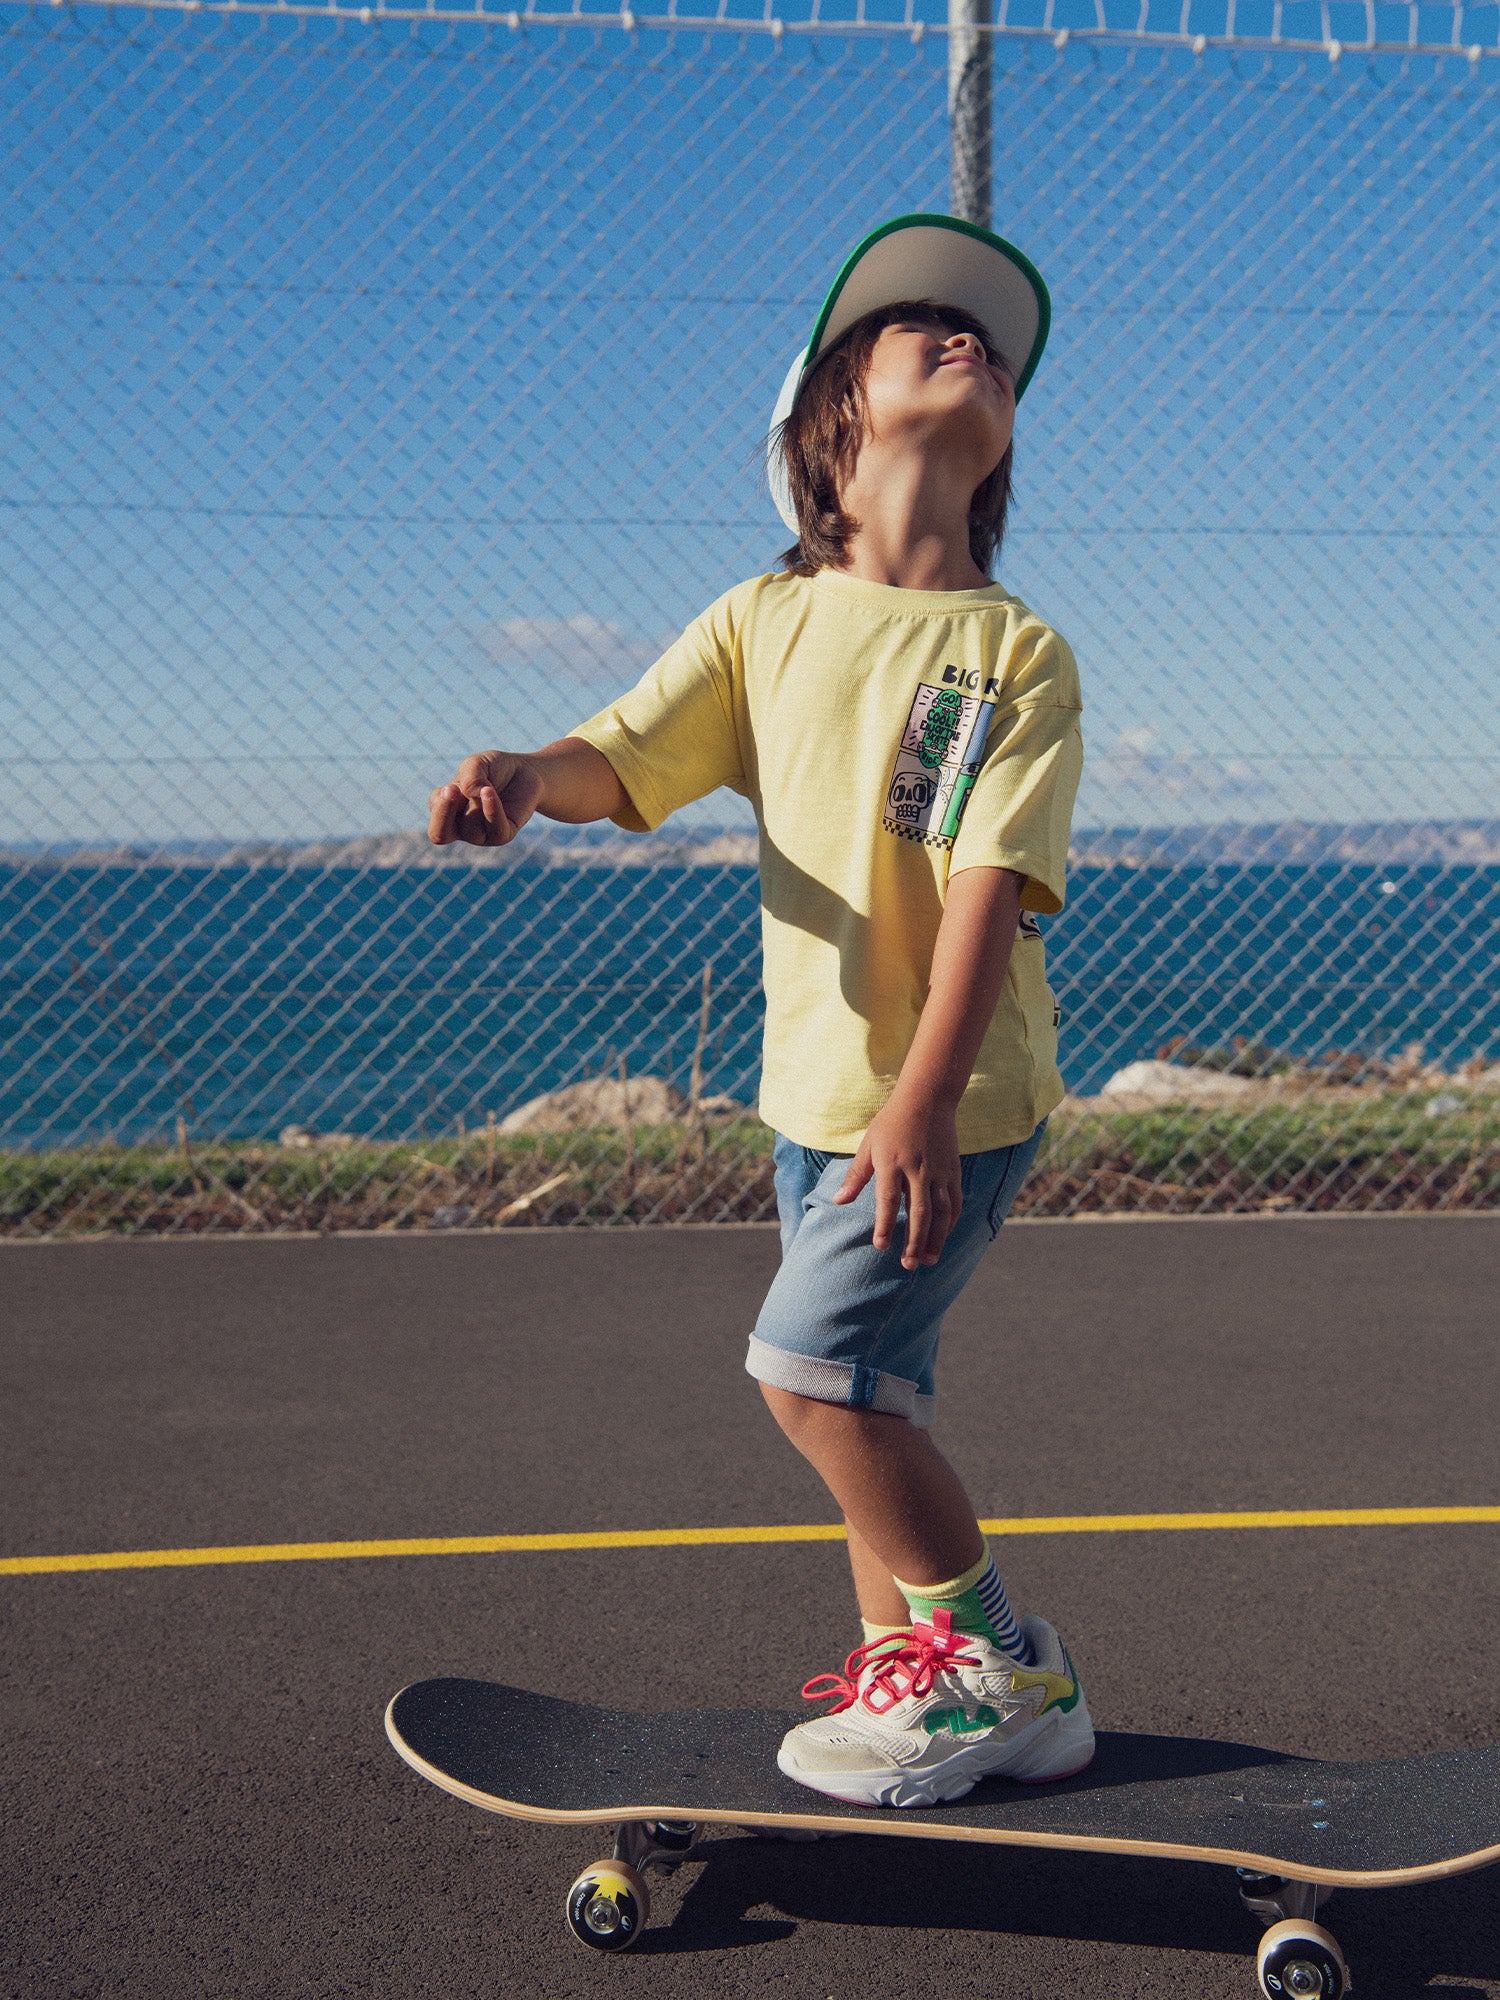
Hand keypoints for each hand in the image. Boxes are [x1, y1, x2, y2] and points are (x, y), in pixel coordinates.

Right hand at [427, 751, 543, 846]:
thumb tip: (472, 794)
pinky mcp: (504, 834)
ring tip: (487, 786)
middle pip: (440, 834)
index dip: (438, 805)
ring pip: (470, 829)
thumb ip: (468, 777)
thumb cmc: (494, 769)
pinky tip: (489, 792)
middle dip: (442, 814)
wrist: (525, 771)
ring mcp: (483, 835)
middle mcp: (462, 828)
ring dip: (476, 804)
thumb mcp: (476, 764)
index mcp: (448, 813)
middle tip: (451, 791)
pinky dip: (491, 810)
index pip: (434, 817)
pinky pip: (495, 829)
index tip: (450, 787)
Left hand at [834, 1090, 962, 1270]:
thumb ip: (856, 1176)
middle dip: (915, 1242)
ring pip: (942, 1212)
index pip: (888, 1200)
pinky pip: (955, 1202)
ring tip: (928, 1260)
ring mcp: (939, 1171)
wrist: (928, 1099)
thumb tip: (838, 1201)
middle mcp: (918, 1170)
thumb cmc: (891, 1122)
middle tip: (908, 1265)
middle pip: (919, 1212)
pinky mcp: (953, 1171)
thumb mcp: (869, 1145)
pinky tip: (942, 1238)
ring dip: (936, 1238)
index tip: (881, 1246)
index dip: (885, 1225)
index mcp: (892, 1163)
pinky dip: (950, 1223)